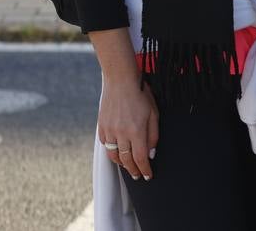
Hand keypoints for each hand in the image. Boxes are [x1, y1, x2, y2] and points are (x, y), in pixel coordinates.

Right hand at [89, 28, 158, 180]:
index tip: (148, 176)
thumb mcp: (154, 113)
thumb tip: (151, 153)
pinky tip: (117, 153)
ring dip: (121, 164)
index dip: (145, 170)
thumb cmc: (141, 94)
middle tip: (138, 175)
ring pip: (114, 155)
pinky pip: (106, 145)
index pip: (141, 158)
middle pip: (126, 160)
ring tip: (127, 167)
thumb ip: (153, 135)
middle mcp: (121, 133)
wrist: (120, 79)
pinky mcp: (102, 126)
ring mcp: (110, 130)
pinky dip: (112, 152)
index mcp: (137, 131)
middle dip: (133, 170)